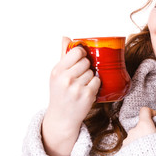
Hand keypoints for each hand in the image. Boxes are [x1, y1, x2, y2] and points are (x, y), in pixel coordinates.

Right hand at [42, 37, 100, 155]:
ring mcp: (76, 88)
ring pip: (92, 71)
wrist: (62, 118)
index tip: (82, 58)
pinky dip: (95, 85)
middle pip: (86, 61)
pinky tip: (87, 90)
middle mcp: (65, 79)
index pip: (76, 52)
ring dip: (90, 77)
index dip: (82, 53)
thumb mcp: (57, 74)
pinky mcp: (87, 95)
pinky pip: (97, 81)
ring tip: (81, 85)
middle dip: (86, 67)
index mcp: (57, 71)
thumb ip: (63, 55)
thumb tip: (65, 37)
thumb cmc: (60, 93)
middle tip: (80, 75)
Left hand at [122, 107, 155, 146]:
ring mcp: (127, 142)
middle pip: (141, 125)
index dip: (152, 113)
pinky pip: (131, 146)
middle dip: (148, 130)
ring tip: (151, 150)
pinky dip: (137, 148)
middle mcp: (133, 131)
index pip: (145, 110)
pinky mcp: (124, 152)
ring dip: (142, 140)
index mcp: (144, 125)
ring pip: (135, 136)